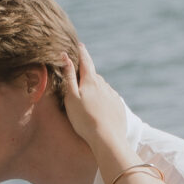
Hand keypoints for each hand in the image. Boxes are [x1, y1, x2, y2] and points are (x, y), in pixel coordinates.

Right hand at [57, 45, 130, 161]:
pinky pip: (108, 97)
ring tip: (87, 95)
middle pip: (93, 74)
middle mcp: (104, 85)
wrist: (108, 139)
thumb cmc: (84, 120)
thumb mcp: (71, 97)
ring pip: (101, 86)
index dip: (81, 52)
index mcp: (91, 81)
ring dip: (94, 86)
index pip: (86, 61)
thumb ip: (68, 77)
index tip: (79, 44)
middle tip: (78, 73)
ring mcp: (113, 96)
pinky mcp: (118, 106)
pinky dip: (102, 97)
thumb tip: (65, 56)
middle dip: (86, 72)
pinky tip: (98, 107)